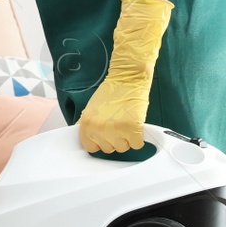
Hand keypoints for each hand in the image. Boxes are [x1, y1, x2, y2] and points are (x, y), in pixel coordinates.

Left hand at [78, 0, 171, 153]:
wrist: (128, 77)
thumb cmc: (112, 92)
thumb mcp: (92, 109)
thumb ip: (90, 126)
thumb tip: (89, 141)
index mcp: (87, 124)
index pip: (91, 148)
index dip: (100, 142)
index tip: (105, 135)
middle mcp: (99, 129)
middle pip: (109, 149)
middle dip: (114, 139)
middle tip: (117, 122)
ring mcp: (116, 130)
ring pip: (124, 148)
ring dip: (127, 138)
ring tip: (126, 120)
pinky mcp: (133, 129)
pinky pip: (137, 144)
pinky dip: (139, 137)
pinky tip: (135, 123)